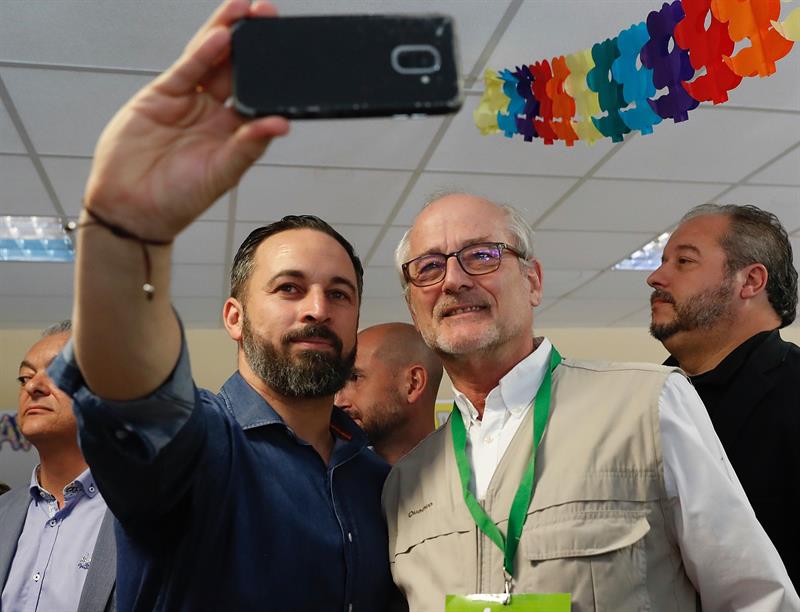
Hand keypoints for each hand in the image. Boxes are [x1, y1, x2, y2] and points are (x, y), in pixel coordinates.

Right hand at [83, 0, 289, 241]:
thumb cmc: (179, 200)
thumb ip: (249, 145)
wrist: (130, 208)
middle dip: (252, 41)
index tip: (289, 49)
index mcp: (235, 132)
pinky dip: (201, 53)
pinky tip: (218, 37)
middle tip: (269, 15)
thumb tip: (281, 123)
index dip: (272, 71)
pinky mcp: (162, 96)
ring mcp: (188, 102)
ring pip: (211, 60)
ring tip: (246, 11)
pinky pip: (187, 70)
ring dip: (227, 34)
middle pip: (237, 69)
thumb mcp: (222, 174)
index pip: (259, 94)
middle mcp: (213, 113)